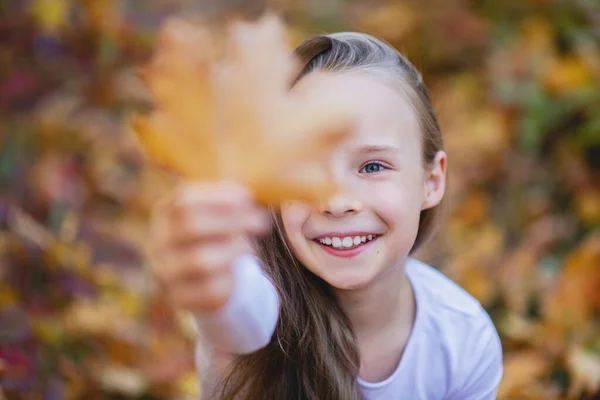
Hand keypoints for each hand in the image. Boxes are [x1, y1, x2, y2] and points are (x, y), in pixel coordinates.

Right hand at [148, 181, 268, 312]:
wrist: (199, 277)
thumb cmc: (213, 234)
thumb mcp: (215, 212)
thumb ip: (228, 201)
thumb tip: (246, 197)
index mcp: (163, 214)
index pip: (184, 200)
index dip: (218, 197)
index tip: (248, 197)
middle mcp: (158, 243)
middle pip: (191, 227)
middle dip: (231, 221)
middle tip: (261, 221)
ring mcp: (166, 272)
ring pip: (200, 260)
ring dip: (234, 250)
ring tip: (251, 248)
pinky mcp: (180, 298)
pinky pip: (209, 289)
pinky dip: (230, 278)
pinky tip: (237, 272)